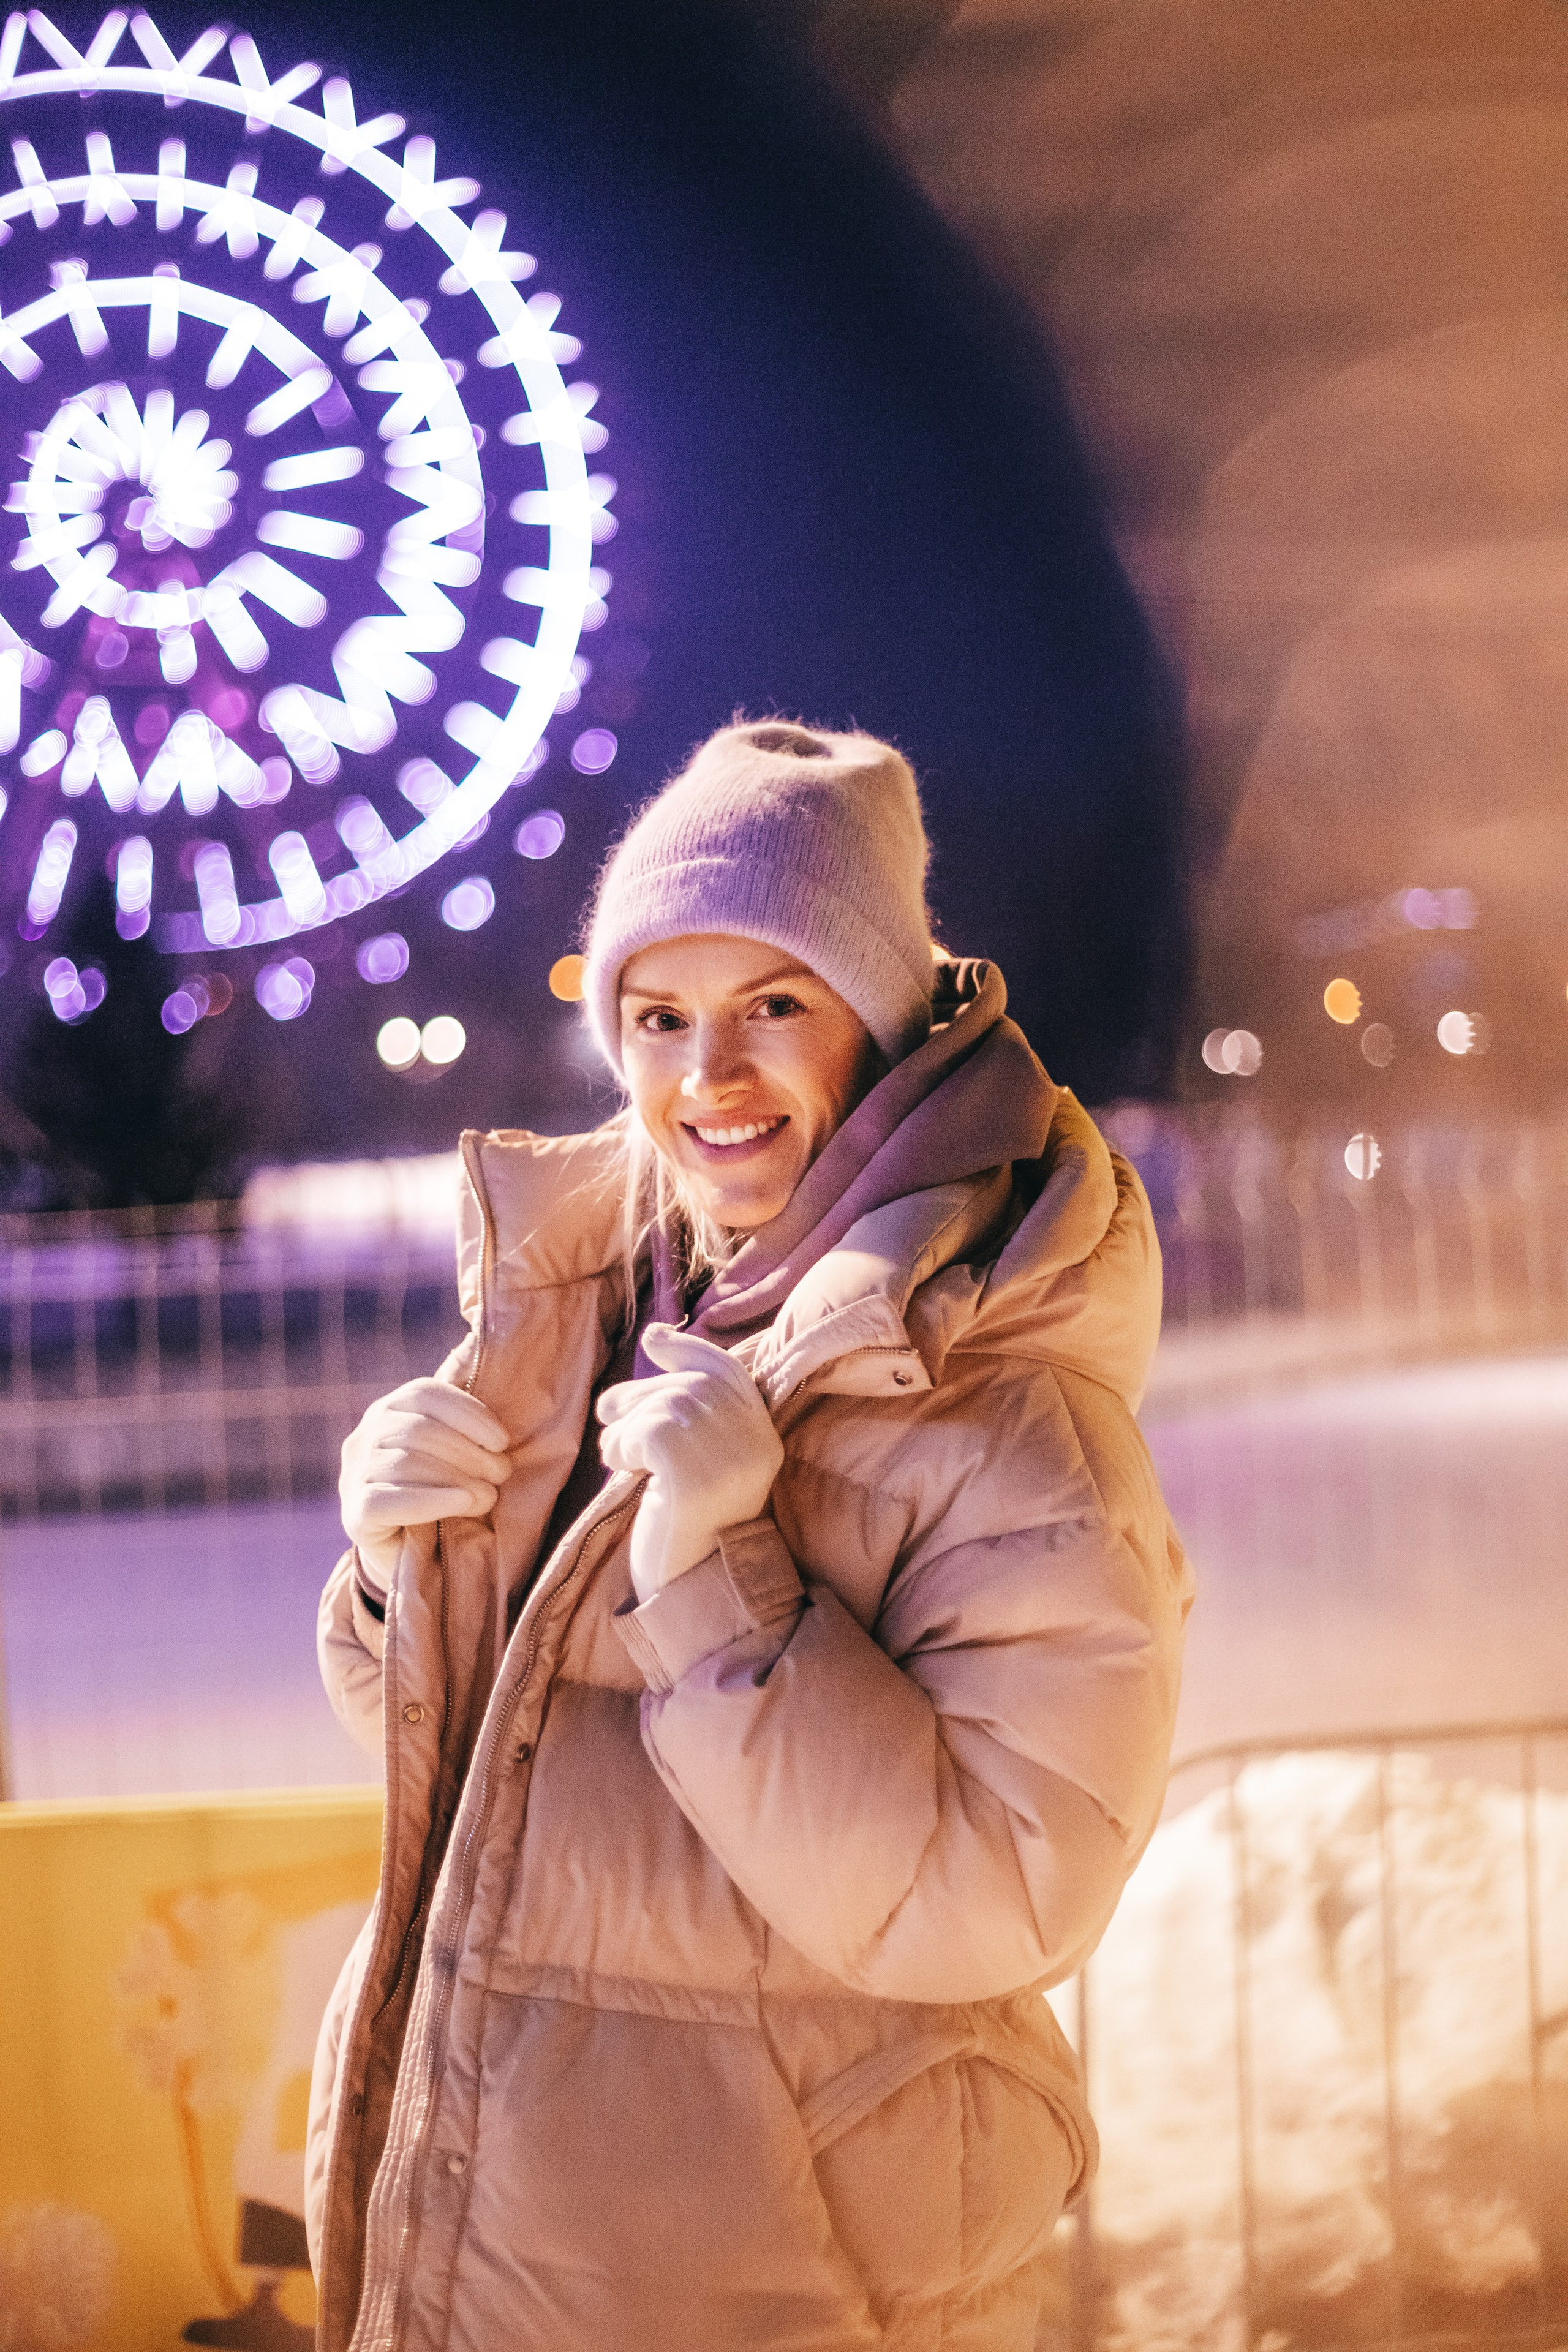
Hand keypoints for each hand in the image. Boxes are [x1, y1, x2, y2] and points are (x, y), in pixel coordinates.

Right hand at [339, 1377, 510, 1588]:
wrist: (409, 1556)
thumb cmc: (440, 1494)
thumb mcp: (450, 1454)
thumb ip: (462, 1431)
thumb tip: (501, 1431)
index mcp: (388, 1410)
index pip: (425, 1394)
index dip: (468, 1412)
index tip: (502, 1440)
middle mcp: (364, 1437)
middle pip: (419, 1430)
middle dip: (469, 1451)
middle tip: (501, 1474)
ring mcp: (353, 1475)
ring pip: (407, 1464)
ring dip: (458, 1478)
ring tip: (489, 1496)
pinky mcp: (355, 1514)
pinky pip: (390, 1500)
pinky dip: (432, 1500)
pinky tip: (462, 1503)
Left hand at [597, 1324, 783, 1603]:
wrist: (690, 1593)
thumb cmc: (683, 1526)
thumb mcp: (696, 1459)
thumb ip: (687, 1407)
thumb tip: (656, 1334)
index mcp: (764, 1439)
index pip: (729, 1373)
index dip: (689, 1351)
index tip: (654, 1339)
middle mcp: (755, 1442)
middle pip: (689, 1384)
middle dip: (642, 1391)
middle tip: (609, 1413)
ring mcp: (728, 1457)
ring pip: (663, 1404)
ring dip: (626, 1424)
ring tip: (619, 1457)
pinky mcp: (692, 1472)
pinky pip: (643, 1431)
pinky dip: (621, 1446)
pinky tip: (621, 1472)